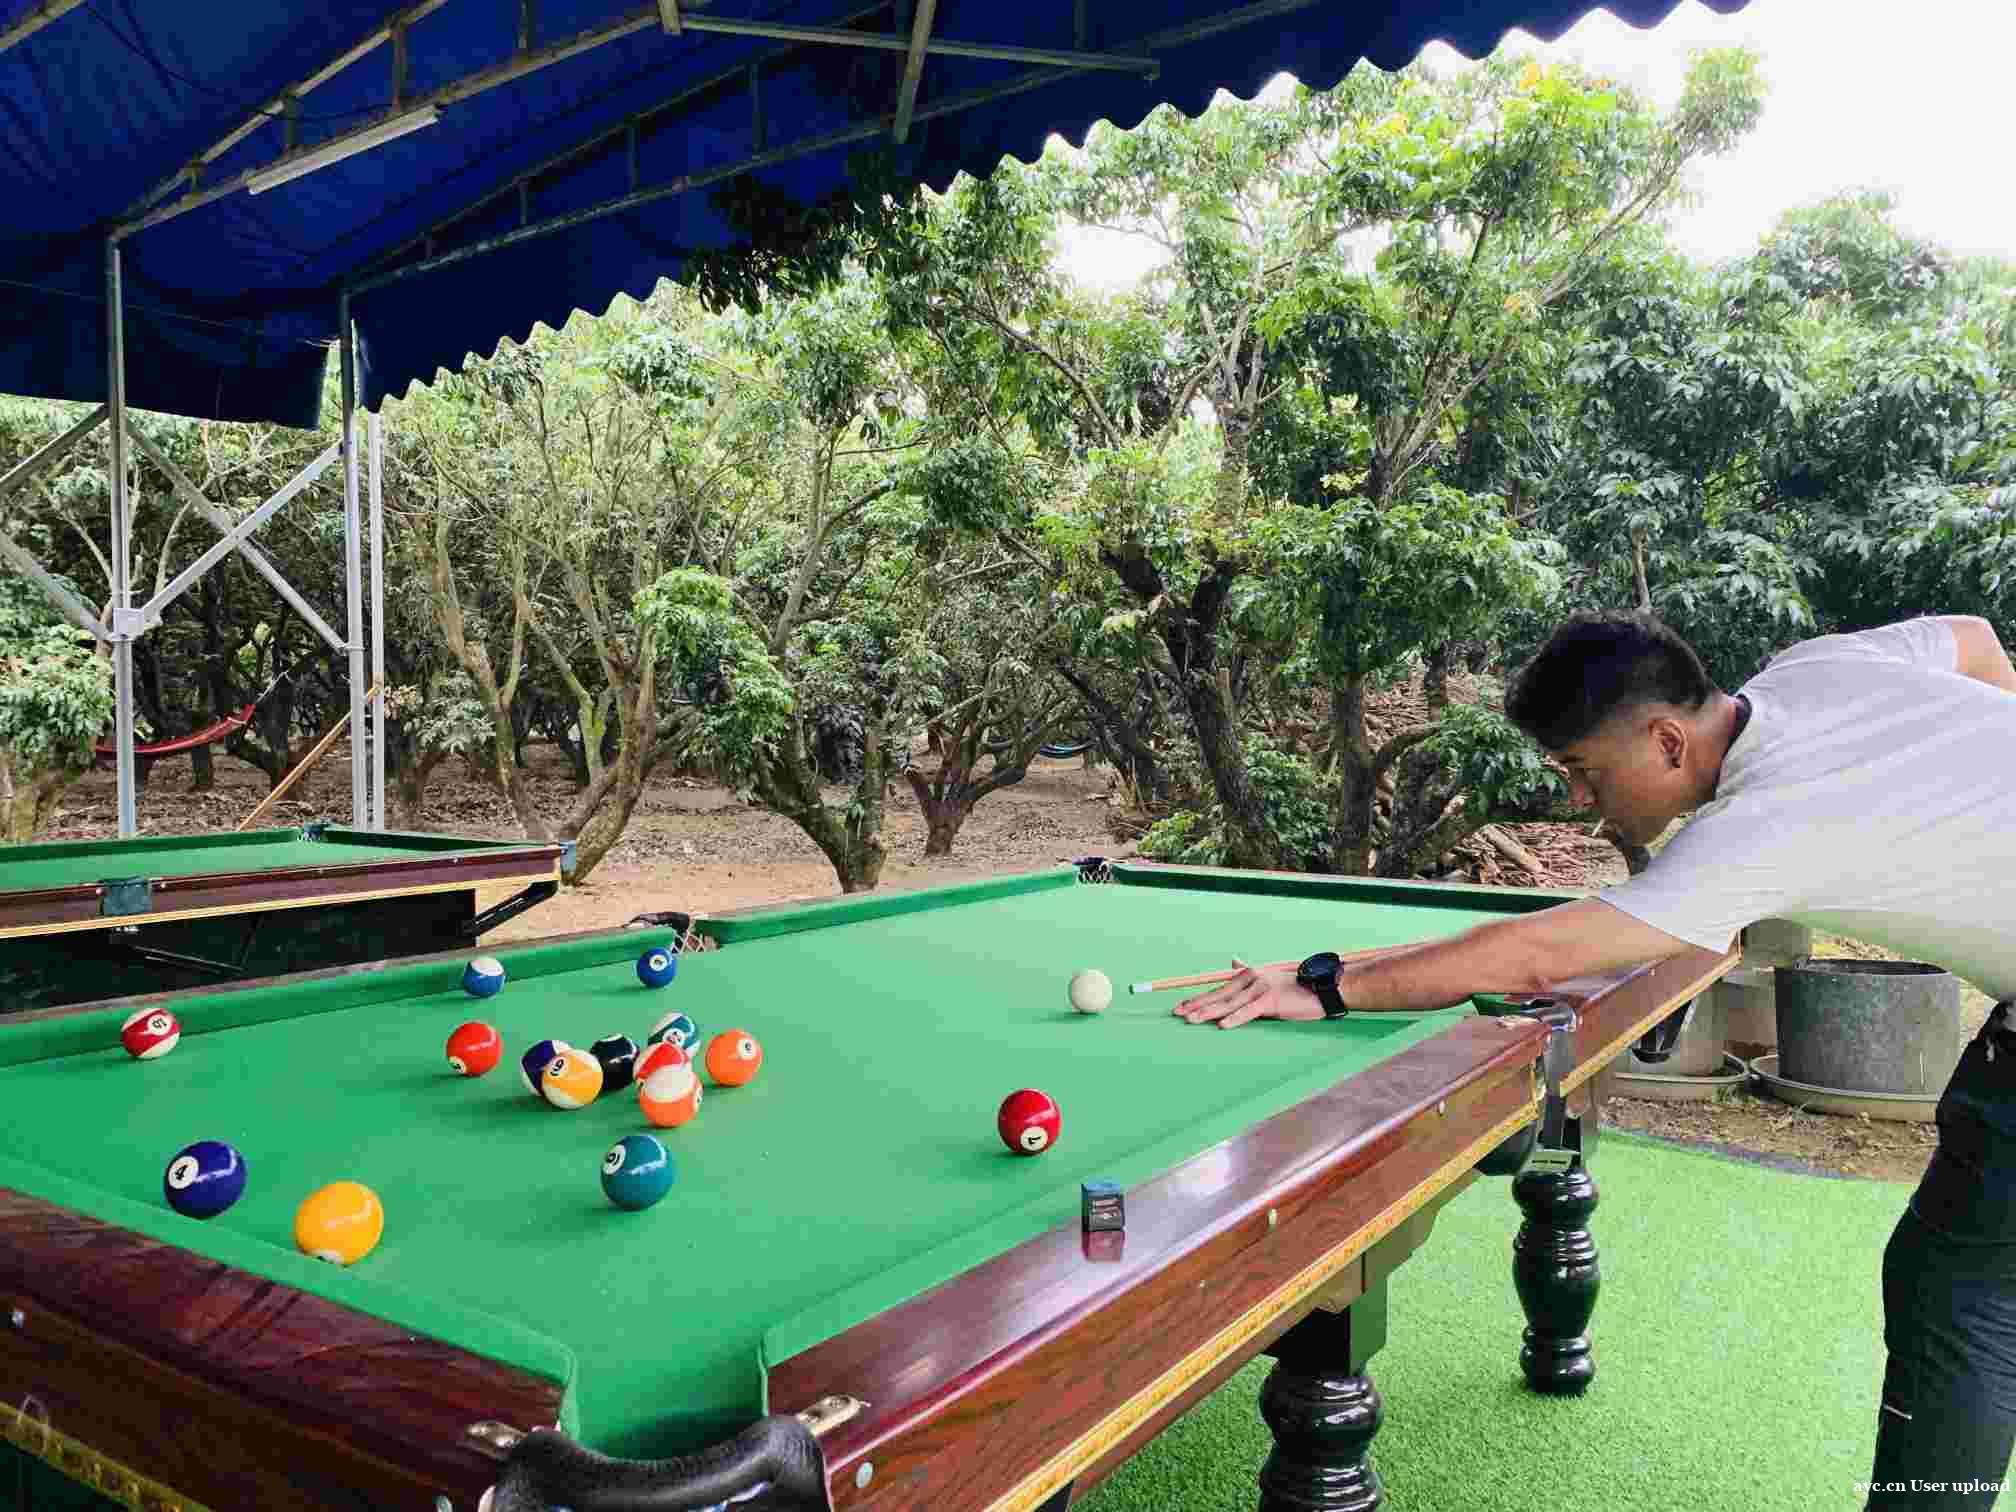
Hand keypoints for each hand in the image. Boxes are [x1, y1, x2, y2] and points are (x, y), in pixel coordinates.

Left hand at [1175, 958, 1324, 1029]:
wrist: (1322, 988)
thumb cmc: (1296, 987)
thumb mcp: (1269, 977)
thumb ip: (1248, 970)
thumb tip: (1232, 959)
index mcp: (1248, 975)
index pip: (1219, 989)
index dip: (1199, 998)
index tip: (1181, 1005)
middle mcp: (1251, 979)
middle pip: (1218, 995)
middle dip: (1196, 1005)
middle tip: (1176, 1013)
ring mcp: (1260, 988)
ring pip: (1229, 1004)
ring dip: (1208, 1013)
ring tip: (1191, 1020)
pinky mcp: (1271, 1000)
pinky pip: (1249, 1012)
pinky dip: (1234, 1019)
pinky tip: (1221, 1026)